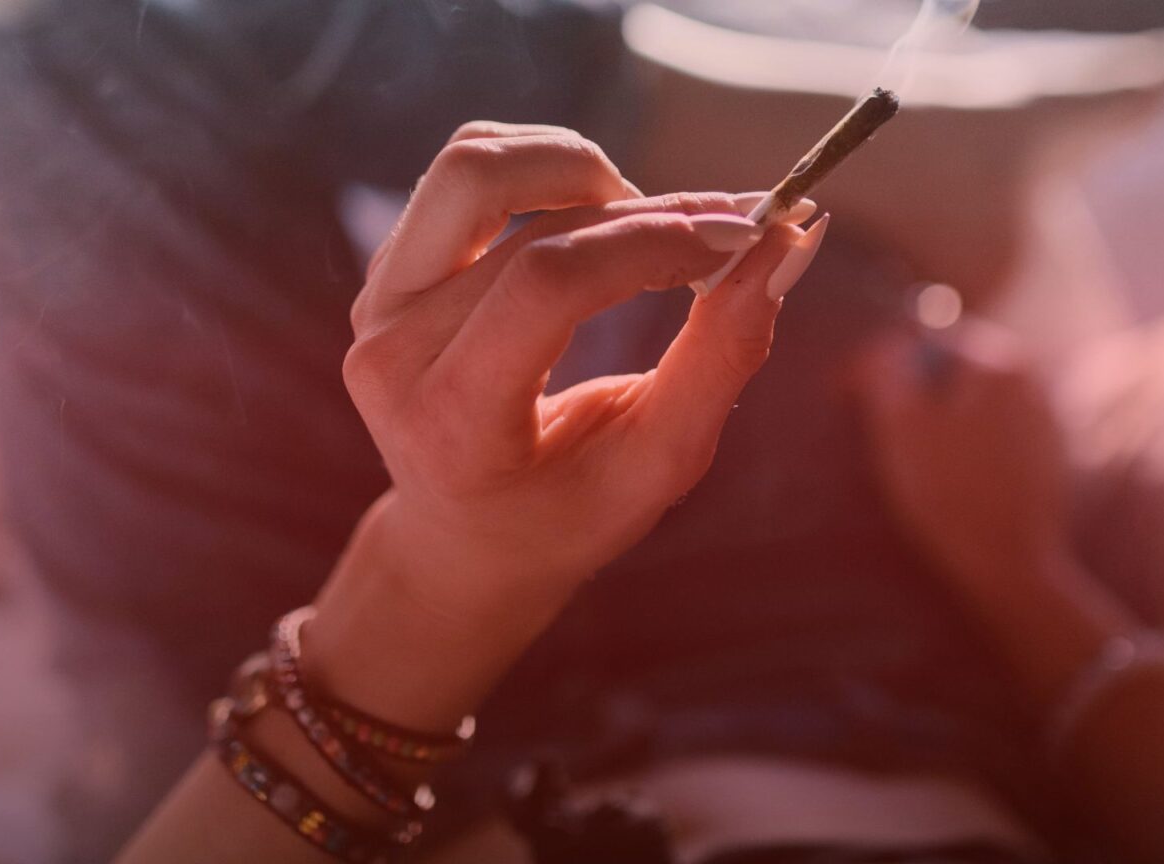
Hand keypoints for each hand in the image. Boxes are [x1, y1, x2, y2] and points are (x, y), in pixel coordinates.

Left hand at [344, 122, 806, 623]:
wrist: (464, 539)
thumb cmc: (569, 514)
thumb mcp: (657, 463)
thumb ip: (720, 356)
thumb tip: (787, 244)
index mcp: (452, 423)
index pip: (545, 286)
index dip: (651, 242)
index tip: (742, 235)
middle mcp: (392, 354)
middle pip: (522, 222)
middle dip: (641, 207)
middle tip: (716, 231)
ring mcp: (375, 306)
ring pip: (476, 168)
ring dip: (578, 168)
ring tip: (641, 223)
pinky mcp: (385, 272)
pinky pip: (465, 175)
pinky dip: (544, 171)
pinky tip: (594, 219)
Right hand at [853, 320, 1068, 589]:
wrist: (1009, 566)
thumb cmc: (948, 493)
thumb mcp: (900, 425)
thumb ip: (885, 370)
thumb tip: (881, 349)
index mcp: (999, 363)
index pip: (921, 346)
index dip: (874, 371)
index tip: (842, 400)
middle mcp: (1032, 382)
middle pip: (947, 374)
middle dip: (907, 396)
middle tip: (871, 432)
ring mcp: (1045, 422)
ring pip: (968, 406)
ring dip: (933, 422)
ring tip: (904, 459)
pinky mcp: (1045, 460)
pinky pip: (990, 437)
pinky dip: (959, 447)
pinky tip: (941, 478)